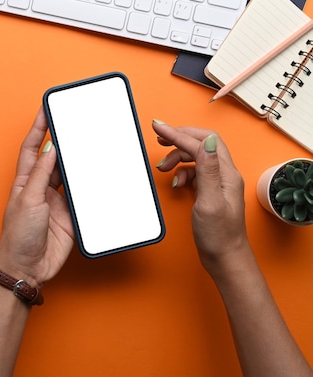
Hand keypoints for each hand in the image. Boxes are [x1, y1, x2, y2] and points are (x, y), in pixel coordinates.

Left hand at [0, 108, 73, 287]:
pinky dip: (90, 189)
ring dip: (78, 164)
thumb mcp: (28, 200)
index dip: (38, 129)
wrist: (27, 268)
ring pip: (69, 177)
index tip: (46, 110)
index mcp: (25, 182)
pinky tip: (98, 179)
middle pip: (54, 160)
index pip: (32, 149)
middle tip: (76, 125)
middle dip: (63, 143)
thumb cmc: (18, 236)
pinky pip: (82, 198)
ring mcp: (56, 203)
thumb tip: (50, 149)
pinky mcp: (70, 217)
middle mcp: (40, 190)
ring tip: (90, 148)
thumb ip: (41, 175)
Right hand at [151, 121, 247, 274]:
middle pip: (201, 143)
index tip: (158, 128)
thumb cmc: (219, 235)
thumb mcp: (210, 201)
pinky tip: (176, 182)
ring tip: (164, 167)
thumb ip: (207, 170)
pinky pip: (194, 171)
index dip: (178, 133)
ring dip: (178, 157)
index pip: (200, 143)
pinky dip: (182, 172)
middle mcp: (225, 174)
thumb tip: (207, 141)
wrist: (225, 258)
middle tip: (159, 138)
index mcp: (226, 174)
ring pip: (196, 157)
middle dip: (179, 138)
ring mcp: (218, 182)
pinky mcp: (210, 191)